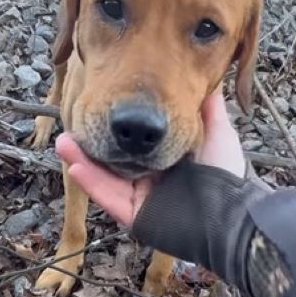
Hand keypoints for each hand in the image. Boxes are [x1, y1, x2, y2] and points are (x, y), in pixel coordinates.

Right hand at [55, 91, 246, 228]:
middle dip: (92, 142)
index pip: (137, 140)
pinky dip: (91, 182)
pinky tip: (72, 164)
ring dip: (82, 159)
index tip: (102, 100)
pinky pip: (108, 197)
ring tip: (62, 140)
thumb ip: (207, 108)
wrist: (233, 213)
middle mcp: (152, 178)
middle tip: (73, 119)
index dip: (118, 124)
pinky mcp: (135, 216)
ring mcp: (141, 198)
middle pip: (114, 157)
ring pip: (104, 176)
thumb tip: (210, 80)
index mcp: (168, 159)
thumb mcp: (216, 132)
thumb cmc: (228, 173)